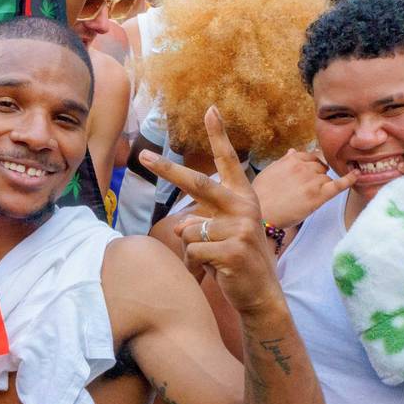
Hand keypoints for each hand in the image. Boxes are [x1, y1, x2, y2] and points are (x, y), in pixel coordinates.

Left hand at [139, 108, 283, 314]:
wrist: (260, 294)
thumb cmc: (236, 259)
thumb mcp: (220, 233)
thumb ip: (201, 220)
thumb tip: (180, 226)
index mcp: (242, 197)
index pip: (228, 161)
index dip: (218, 135)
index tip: (209, 109)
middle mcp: (244, 206)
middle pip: (197, 183)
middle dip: (166, 169)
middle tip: (143, 156)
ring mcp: (241, 227)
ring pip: (188, 230)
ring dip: (191, 249)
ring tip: (214, 259)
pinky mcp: (233, 249)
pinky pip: (193, 251)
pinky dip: (195, 264)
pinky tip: (217, 270)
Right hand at [253, 149, 356, 228]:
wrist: (261, 214)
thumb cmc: (260, 195)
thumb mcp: (268, 172)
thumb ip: (283, 161)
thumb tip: (293, 151)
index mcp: (291, 160)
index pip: (311, 157)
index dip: (311, 166)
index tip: (310, 173)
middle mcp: (303, 167)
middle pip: (320, 167)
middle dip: (316, 176)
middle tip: (306, 189)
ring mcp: (312, 180)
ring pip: (326, 178)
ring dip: (322, 186)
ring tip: (307, 198)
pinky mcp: (319, 195)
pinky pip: (340, 184)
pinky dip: (350, 179)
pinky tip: (357, 175)